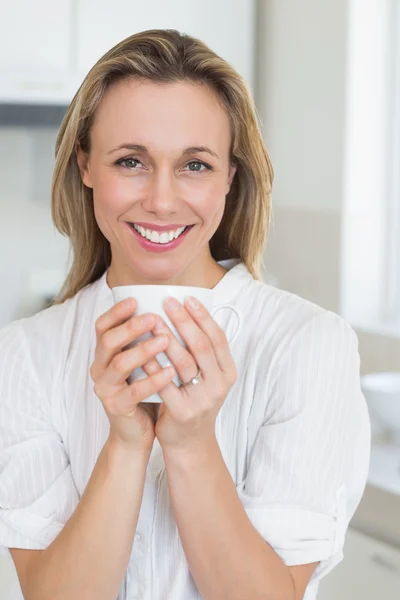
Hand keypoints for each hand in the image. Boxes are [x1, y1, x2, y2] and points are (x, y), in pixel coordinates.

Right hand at [90, 298, 175, 453]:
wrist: (135, 432)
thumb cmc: (143, 390)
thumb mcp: (141, 362)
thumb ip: (145, 340)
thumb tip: (167, 309)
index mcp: (105, 354)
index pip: (102, 326)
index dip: (116, 312)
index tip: (136, 300)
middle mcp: (100, 368)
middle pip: (109, 340)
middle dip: (132, 327)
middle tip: (154, 317)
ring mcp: (106, 388)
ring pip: (120, 364)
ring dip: (143, 350)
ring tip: (165, 340)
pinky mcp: (117, 407)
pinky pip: (134, 391)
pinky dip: (153, 379)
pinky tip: (170, 372)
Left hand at [141, 296, 237, 452]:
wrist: (189, 442)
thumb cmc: (194, 400)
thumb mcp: (207, 376)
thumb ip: (201, 352)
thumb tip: (186, 314)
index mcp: (227, 372)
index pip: (218, 338)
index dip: (203, 316)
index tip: (187, 298)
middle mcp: (219, 385)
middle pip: (202, 346)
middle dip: (184, 321)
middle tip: (168, 302)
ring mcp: (202, 400)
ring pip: (184, 363)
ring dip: (167, 339)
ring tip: (153, 321)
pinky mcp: (183, 412)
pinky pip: (166, 384)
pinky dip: (154, 366)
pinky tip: (142, 351)